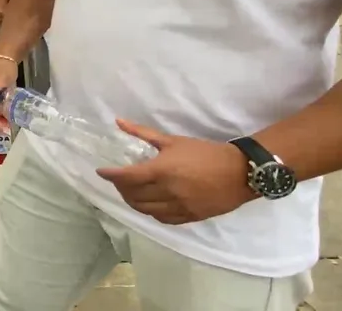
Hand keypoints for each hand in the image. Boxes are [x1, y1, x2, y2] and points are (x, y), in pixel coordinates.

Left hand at [96, 120, 255, 224]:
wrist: (239, 172)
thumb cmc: (205, 152)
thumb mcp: (173, 140)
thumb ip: (143, 133)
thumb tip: (119, 121)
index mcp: (162, 171)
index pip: (127, 177)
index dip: (111, 176)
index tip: (101, 171)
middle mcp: (167, 192)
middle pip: (133, 196)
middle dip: (121, 188)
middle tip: (119, 180)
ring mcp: (178, 207)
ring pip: (145, 209)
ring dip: (133, 201)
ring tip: (131, 191)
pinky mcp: (188, 217)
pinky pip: (161, 219)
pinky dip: (150, 211)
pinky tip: (149, 203)